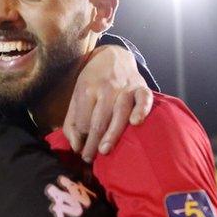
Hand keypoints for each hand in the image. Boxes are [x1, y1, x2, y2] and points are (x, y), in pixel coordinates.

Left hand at [64, 45, 153, 161]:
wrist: (113, 56)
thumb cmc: (93, 82)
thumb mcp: (77, 96)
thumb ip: (72, 122)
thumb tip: (75, 146)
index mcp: (86, 89)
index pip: (83, 121)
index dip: (81, 138)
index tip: (81, 151)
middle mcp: (105, 88)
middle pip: (99, 120)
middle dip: (93, 142)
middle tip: (89, 159)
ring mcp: (125, 87)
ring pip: (119, 113)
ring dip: (112, 133)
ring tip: (104, 151)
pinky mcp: (141, 86)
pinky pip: (144, 99)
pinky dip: (141, 110)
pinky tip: (136, 122)